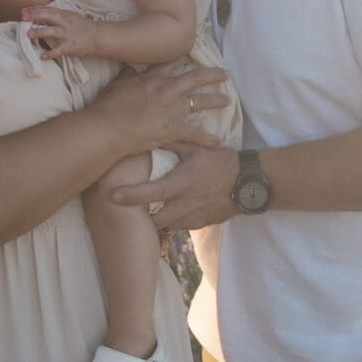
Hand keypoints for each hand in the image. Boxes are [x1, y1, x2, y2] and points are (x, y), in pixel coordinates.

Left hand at [22, 5, 98, 59]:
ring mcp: (67, 35)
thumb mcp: (67, 16)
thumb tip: (34, 12)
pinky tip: (42, 56)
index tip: (23, 11)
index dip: (35, 10)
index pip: (47, 10)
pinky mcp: (70, 46)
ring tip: (28, 34)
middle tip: (23, 18)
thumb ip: (53, 14)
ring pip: (53, 32)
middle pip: (49, 17)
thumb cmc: (78, 26)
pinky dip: (51, 53)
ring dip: (40, 32)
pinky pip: (59, 50)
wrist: (96, 37)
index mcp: (63, 14)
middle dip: (36, 16)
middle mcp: (64, 23)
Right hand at [92, 63, 230, 157]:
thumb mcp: (118, 83)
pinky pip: (195, 135)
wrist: (109, 128)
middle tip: (224, 74)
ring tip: (227, 101)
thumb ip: (128, 74)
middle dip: (212, 75)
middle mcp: (168, 90)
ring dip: (216, 101)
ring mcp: (174, 110)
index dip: (185, 58)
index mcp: (154, 77)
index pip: (173, 62)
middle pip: (195, 78)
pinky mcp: (174, 130)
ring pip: (201, 102)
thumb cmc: (108, 106)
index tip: (194, 55)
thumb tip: (131, 65)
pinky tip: (220, 142)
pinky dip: (208, 139)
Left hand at [110, 144, 239, 229]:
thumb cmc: (221, 162)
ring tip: (147, 211)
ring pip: (167, 226)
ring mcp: (194, 217)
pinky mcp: (201, 224)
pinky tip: (170, 211)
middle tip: (128, 208)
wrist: (249, 183)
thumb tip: (151, 134)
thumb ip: (174, 143)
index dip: (130, 196)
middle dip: (140, 217)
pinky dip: (172, 220)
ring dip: (157, 220)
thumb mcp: (197, 149)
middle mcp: (186, 204)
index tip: (112, 196)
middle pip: (154, 220)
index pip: (151, 192)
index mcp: (182, 183)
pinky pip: (181, 226)